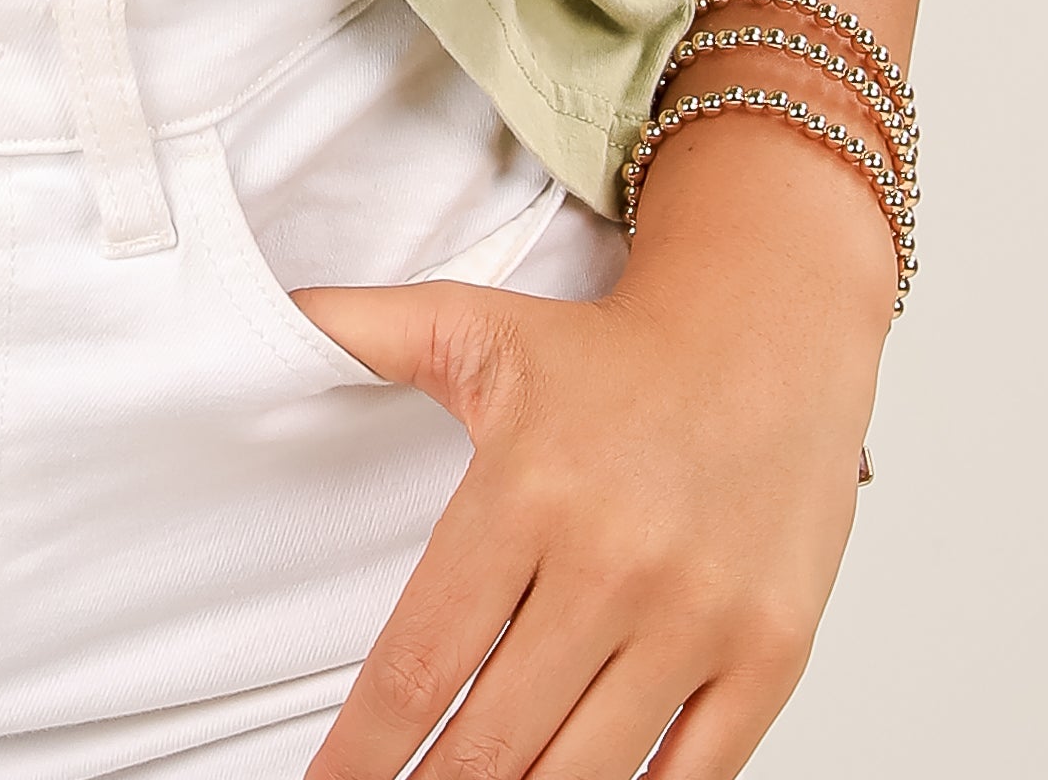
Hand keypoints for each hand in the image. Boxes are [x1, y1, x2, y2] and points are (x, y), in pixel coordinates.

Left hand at [295, 137, 890, 779]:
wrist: (769, 328)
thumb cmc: (613, 351)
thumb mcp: (476, 324)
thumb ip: (365, 330)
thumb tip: (277, 313)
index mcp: (527, 490)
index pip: (420, 662)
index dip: (364, 751)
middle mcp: (613, 561)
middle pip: (493, 741)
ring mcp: (698, 617)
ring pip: (582, 777)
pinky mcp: (770, 654)